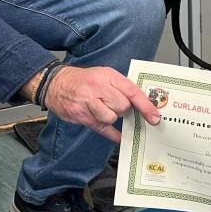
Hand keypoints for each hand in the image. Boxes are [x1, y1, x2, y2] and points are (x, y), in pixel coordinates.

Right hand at [23, 66, 160, 143]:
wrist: (55, 83)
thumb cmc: (84, 80)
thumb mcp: (105, 75)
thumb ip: (122, 87)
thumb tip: (144, 104)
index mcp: (107, 76)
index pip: (132, 91)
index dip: (146, 106)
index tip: (155, 117)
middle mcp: (97, 88)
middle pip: (123, 107)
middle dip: (123, 109)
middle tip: (114, 104)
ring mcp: (88, 104)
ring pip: (112, 118)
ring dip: (112, 117)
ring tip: (104, 109)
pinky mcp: (82, 117)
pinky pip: (103, 129)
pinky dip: (113, 134)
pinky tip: (119, 136)